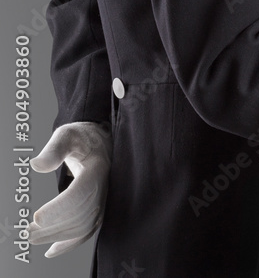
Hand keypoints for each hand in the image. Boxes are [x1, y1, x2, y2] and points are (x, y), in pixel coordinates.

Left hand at [28, 122, 111, 257]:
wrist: (100, 143)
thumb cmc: (82, 138)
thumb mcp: (67, 135)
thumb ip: (53, 150)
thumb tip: (37, 165)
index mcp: (97, 168)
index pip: (81, 193)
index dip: (60, 208)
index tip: (37, 217)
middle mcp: (104, 187)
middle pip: (81, 215)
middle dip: (53, 227)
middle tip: (27, 231)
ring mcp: (104, 200)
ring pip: (84, 226)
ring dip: (57, 236)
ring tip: (33, 237)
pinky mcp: (99, 208)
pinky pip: (88, 230)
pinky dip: (70, 243)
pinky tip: (52, 250)